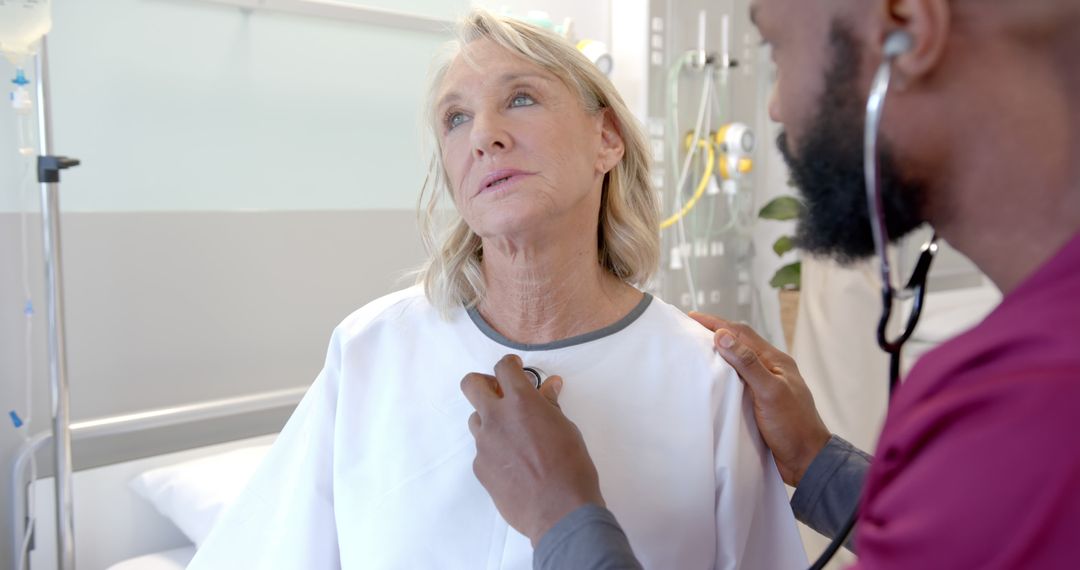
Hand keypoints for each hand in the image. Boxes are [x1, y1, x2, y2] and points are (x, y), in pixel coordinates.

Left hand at [461, 354, 604, 545]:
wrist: (559, 511)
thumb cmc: (571, 467)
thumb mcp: (566, 429)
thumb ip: (550, 405)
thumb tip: (549, 387)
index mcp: (521, 402)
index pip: (503, 368)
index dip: (509, 365)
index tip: (515, 369)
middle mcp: (496, 418)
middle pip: (471, 385)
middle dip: (484, 383)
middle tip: (500, 393)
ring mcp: (484, 443)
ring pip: (475, 419)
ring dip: (490, 420)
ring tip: (513, 435)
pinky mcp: (479, 467)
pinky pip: (482, 450)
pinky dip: (494, 450)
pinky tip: (514, 465)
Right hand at [690, 313, 831, 486]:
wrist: (806, 461)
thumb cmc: (793, 426)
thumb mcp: (770, 392)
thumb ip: (748, 364)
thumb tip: (722, 336)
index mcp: (775, 361)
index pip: (742, 334)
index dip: (716, 323)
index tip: (692, 318)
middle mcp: (770, 369)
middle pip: (739, 344)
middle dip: (715, 334)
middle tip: (689, 330)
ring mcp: (764, 386)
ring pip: (736, 362)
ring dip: (717, 354)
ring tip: (695, 350)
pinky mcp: (758, 403)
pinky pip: (736, 381)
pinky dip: (721, 375)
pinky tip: (710, 379)